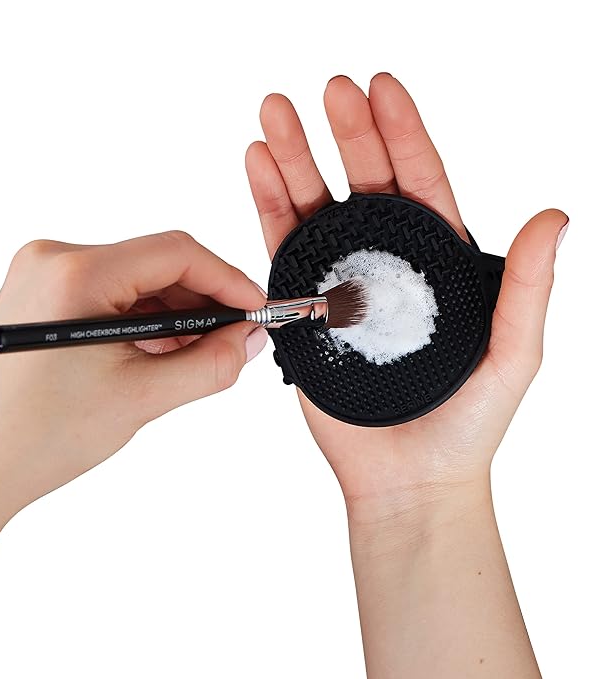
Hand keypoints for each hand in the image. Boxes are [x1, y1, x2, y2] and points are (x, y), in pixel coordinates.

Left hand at [0, 231, 266, 522]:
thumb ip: (210, 364)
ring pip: (135, 282)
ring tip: (198, 354)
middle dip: (202, 302)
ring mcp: (42, 277)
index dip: (227, 281)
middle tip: (235, 339)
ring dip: (174, 314)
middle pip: (156, 264)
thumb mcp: (142, 398)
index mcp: (74, 273)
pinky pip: (110, 295)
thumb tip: (247, 339)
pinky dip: (143, 321)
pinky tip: (161, 352)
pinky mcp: (41, 298)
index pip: (176, 253)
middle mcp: (52, 260)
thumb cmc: (34, 439)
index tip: (255, 309)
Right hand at [245, 74, 567, 519]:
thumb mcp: (513, 352)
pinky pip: (282, 251)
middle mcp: (386, 265)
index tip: (381, 87)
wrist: (410, 477)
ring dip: (294, 159)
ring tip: (274, 114)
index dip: (402, 133)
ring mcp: (340, 284)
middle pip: (363, 185)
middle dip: (343, 134)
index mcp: (436, 263)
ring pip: (315, 209)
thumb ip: (528, 285)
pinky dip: (268, 207)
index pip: (419, 183)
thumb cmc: (467, 423)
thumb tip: (555, 215)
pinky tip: (257, 168)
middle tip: (325, 89)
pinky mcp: (304, 310)